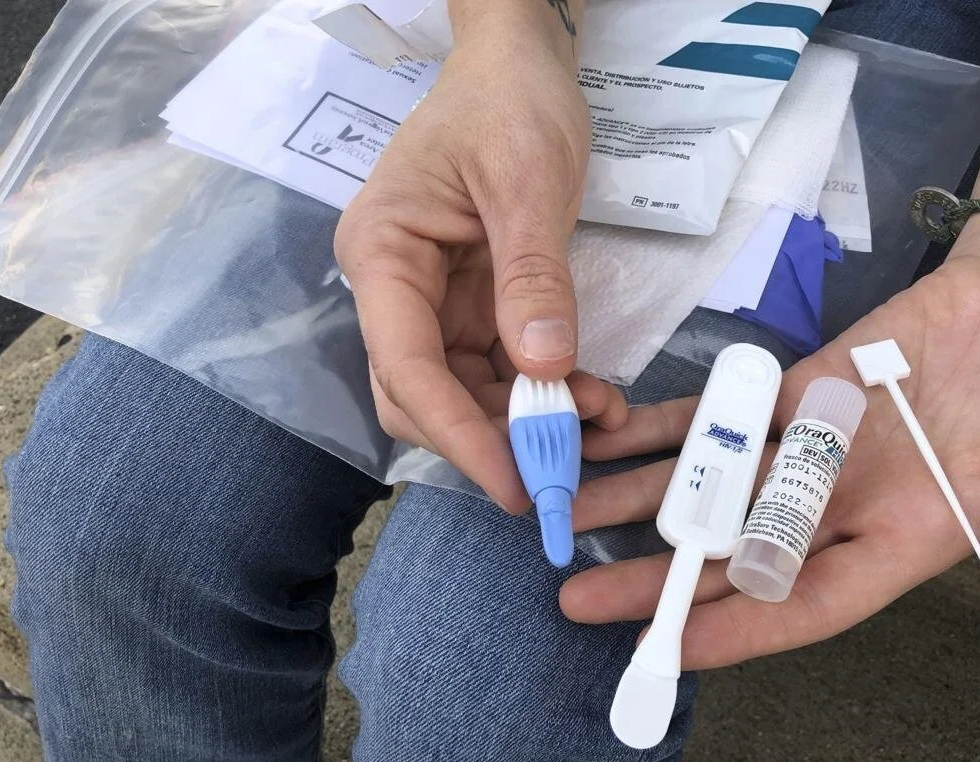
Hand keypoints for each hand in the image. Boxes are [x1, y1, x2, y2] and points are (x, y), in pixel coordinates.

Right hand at [335, 32, 617, 511]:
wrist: (520, 62)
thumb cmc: (510, 100)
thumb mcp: (528, 182)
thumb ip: (533, 278)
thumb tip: (543, 369)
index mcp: (383, 255)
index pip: (406, 366)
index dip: (458, 434)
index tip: (513, 481)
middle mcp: (397, 289)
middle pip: (422, 395)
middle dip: (489, 438)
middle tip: (559, 470)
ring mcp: (435, 302)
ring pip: (465, 392)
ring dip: (525, 421)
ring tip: (596, 419)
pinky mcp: (473, 305)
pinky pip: (500, 368)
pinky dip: (542, 390)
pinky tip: (590, 396)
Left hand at [561, 223, 979, 667]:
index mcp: (907, 537)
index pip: (808, 602)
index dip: (738, 632)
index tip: (664, 653)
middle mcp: (845, 503)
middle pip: (734, 554)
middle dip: (657, 580)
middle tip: (575, 601)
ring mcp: (813, 446)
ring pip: (711, 483)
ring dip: (640, 502)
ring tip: (567, 517)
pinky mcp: (795, 388)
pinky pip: (717, 413)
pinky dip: (662, 426)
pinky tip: (607, 437)